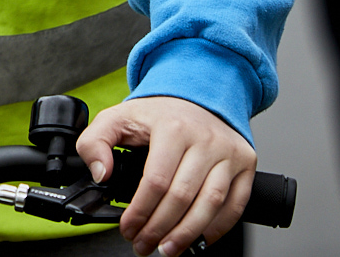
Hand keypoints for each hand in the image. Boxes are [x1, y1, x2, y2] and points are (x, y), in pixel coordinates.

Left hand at [76, 96, 255, 256]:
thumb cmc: (157, 114)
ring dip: (188, 233)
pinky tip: (199, 238)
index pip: (155, 180)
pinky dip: (219, 227)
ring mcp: (228, 152)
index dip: (140, 211)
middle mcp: (204, 139)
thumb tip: (100, 173)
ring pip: (211, 203)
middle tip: (144, 244)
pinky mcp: (245, 164)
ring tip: (168, 248)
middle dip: (160, 228)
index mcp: (171, 128)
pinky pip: (236, 203)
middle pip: (182, 196)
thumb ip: (95, 142)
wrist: (197, 97)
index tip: (128, 228)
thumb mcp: (117, 118)